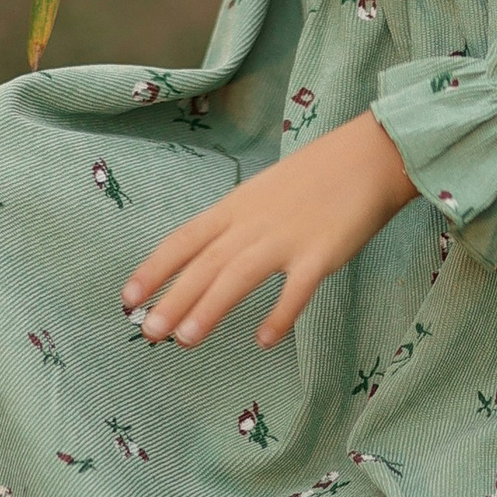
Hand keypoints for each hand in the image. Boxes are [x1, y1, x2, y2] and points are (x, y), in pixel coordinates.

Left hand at [122, 111, 417, 351]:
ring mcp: (287, 236)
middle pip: (204, 263)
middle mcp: (253, 221)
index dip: (154, 268)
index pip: (184, 239)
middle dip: (172, 298)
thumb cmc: (314, 179)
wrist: (370, 156)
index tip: (127, 297)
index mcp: (235, 206)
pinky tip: (264, 340)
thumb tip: (206, 266)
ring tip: (184, 340)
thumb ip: (236, 227)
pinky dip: (280, 314)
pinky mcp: (322, 252)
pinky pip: (297, 288)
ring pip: (238, 275)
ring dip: (209, 308)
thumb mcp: (262, 195)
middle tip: (147, 332)